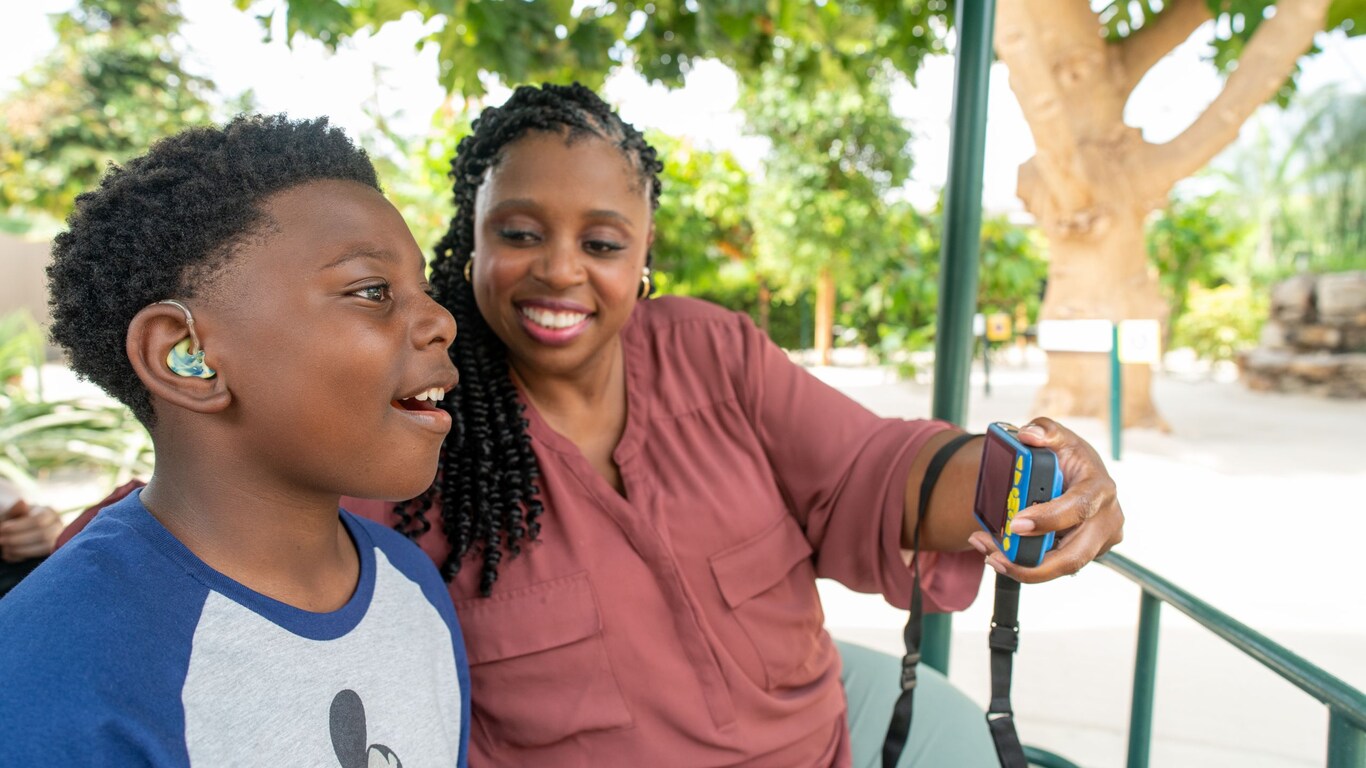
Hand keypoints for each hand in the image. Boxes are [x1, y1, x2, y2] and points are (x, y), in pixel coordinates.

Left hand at [0, 487, 61, 561]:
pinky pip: (41, 556)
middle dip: (19, 540)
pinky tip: (8, 555)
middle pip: (44, 535)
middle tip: (1, 540)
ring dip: (21, 550)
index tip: (2, 528)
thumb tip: (23, 502)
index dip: (20, 526)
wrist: (14, 528)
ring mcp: (56, 539)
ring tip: (3, 549)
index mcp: (49, 512)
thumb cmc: (11, 519)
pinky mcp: (51, 551)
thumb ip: (14, 509)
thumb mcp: (9, 512)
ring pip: (45, 546)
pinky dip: (21, 557)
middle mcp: (57, 525)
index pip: (39, 520)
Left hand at [967, 417, 1122, 583]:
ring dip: (1023, 568)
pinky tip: (1000, 554)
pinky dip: (1026, 565)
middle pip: (1074, 556)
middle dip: (1033, 564)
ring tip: (989, 555)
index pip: (1077, 509)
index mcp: (1100, 489)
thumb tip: (1029, 435)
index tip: (1015, 524)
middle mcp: (1107, 520)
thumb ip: (1044, 430)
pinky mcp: (1087, 554)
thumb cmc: (1068, 456)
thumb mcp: (1057, 436)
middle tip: (994, 556)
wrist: (1078, 475)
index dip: (1048, 519)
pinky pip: (1055, 567)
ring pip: (1062, 568)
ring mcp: (1100, 542)